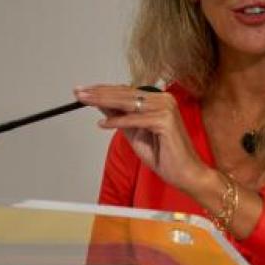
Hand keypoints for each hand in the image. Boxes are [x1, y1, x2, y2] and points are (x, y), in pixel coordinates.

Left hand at [74, 84, 208, 193]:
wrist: (185, 174)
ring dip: (103, 102)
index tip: (83, 91)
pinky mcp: (165, 121)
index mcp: (158, 100)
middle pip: (124, 94)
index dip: (102, 90)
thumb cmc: (165, 156)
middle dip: (98, 93)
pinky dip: (118, 122)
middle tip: (78, 93)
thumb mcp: (135, 134)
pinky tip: (102, 124)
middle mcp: (163, 99)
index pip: (125, 91)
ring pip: (128, 103)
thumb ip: (120, 118)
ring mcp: (166, 108)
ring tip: (84, 101)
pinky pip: (136, 120)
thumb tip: (101, 105)